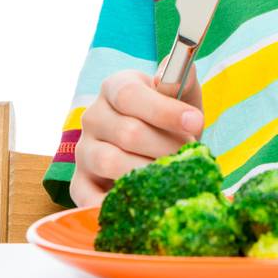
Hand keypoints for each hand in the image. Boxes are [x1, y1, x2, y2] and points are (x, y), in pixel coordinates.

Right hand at [69, 64, 203, 207]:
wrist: (154, 146)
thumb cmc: (169, 119)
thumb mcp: (180, 95)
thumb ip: (182, 79)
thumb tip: (177, 70)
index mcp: (115, 87)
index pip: (132, 95)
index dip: (165, 110)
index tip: (197, 122)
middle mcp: (93, 117)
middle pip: (128, 132)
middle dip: (166, 146)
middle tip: (190, 156)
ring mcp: (83, 150)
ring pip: (110, 162)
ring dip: (148, 172)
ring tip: (172, 176)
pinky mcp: (80, 181)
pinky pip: (85, 196)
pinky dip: (108, 204)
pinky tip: (136, 207)